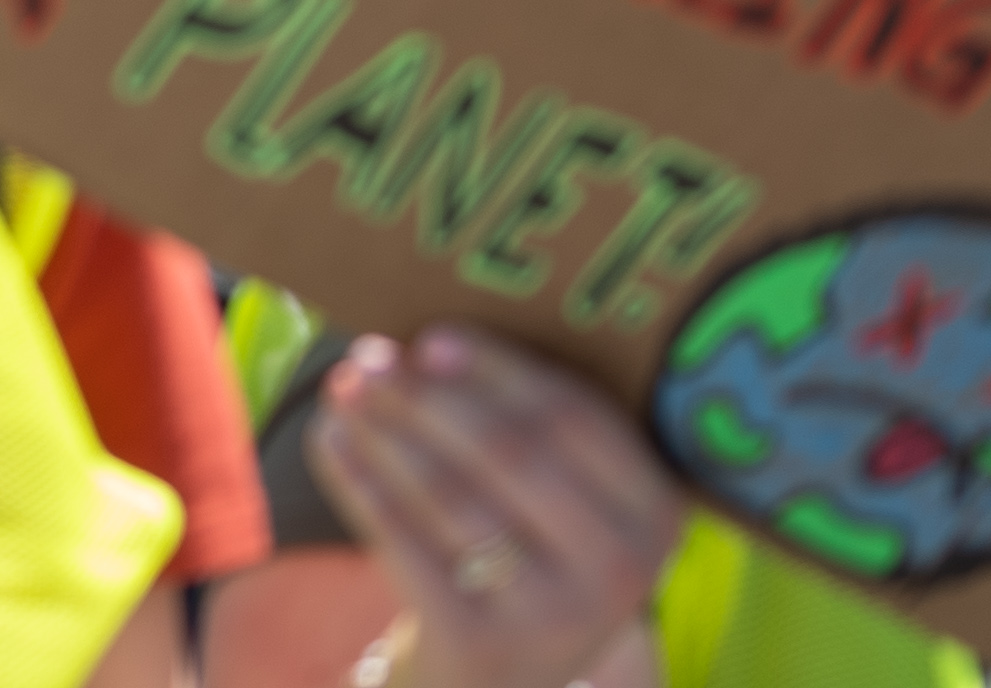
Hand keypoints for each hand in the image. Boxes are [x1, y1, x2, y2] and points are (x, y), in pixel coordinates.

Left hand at [305, 329, 681, 687]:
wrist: (508, 674)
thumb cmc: (529, 547)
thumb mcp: (564, 497)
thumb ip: (527, 421)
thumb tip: (420, 340)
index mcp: (656, 510)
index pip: (574, 417)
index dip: (497, 370)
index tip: (431, 336)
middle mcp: (623, 568)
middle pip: (509, 453)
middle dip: (429, 397)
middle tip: (368, 356)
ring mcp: (558, 614)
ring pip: (452, 496)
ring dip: (386, 431)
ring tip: (343, 388)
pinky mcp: (488, 643)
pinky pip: (407, 542)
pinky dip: (361, 481)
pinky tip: (333, 440)